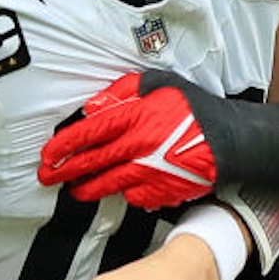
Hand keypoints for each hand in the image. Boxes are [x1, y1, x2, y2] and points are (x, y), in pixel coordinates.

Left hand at [39, 72, 218, 209]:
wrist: (231, 141)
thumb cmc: (196, 109)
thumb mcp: (161, 83)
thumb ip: (124, 91)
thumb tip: (94, 106)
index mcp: (137, 117)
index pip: (90, 133)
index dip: (64, 145)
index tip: (49, 154)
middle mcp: (139, 146)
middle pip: (92, 161)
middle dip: (65, 171)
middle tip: (48, 177)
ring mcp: (149, 172)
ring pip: (108, 183)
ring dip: (86, 188)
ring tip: (74, 190)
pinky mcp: (161, 191)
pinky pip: (133, 196)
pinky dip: (123, 193)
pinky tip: (118, 190)